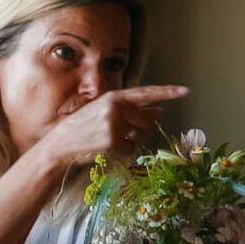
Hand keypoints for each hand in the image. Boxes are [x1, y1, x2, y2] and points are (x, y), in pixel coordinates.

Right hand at [34, 85, 190, 171]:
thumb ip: (131, 109)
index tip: (184, 91)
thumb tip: (158, 112)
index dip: (166, 92)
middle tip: (125, 132)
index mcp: (113, 96)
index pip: (145, 93)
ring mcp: (115, 125)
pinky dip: (124, 152)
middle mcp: (116, 108)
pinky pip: (132, 150)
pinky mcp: (113, 142)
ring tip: (111, 139)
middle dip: (142, 128)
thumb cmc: (81, 127)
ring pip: (141, 136)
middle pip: (147, 120)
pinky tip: (108, 148)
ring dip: (132, 140)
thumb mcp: (104, 111)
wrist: (60, 144)